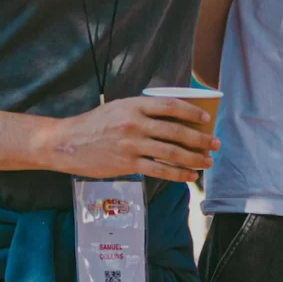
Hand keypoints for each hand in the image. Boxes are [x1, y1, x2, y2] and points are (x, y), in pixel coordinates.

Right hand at [41, 95, 217, 183]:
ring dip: (194, 158)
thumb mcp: (119, 107)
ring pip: (171, 152)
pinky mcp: (127, 164)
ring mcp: (131, 145)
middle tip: (215, 143)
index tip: (206, 119)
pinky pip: (159, 170)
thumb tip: (173, 118)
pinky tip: (190, 175)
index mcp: (134, 105)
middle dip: (201, 139)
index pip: (171, 106)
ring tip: (208, 161)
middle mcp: (135, 124)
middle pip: (176, 131)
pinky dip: (178, 173)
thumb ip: (143, 111)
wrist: (66, 143)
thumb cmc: (95, 124)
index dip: (192, 112)